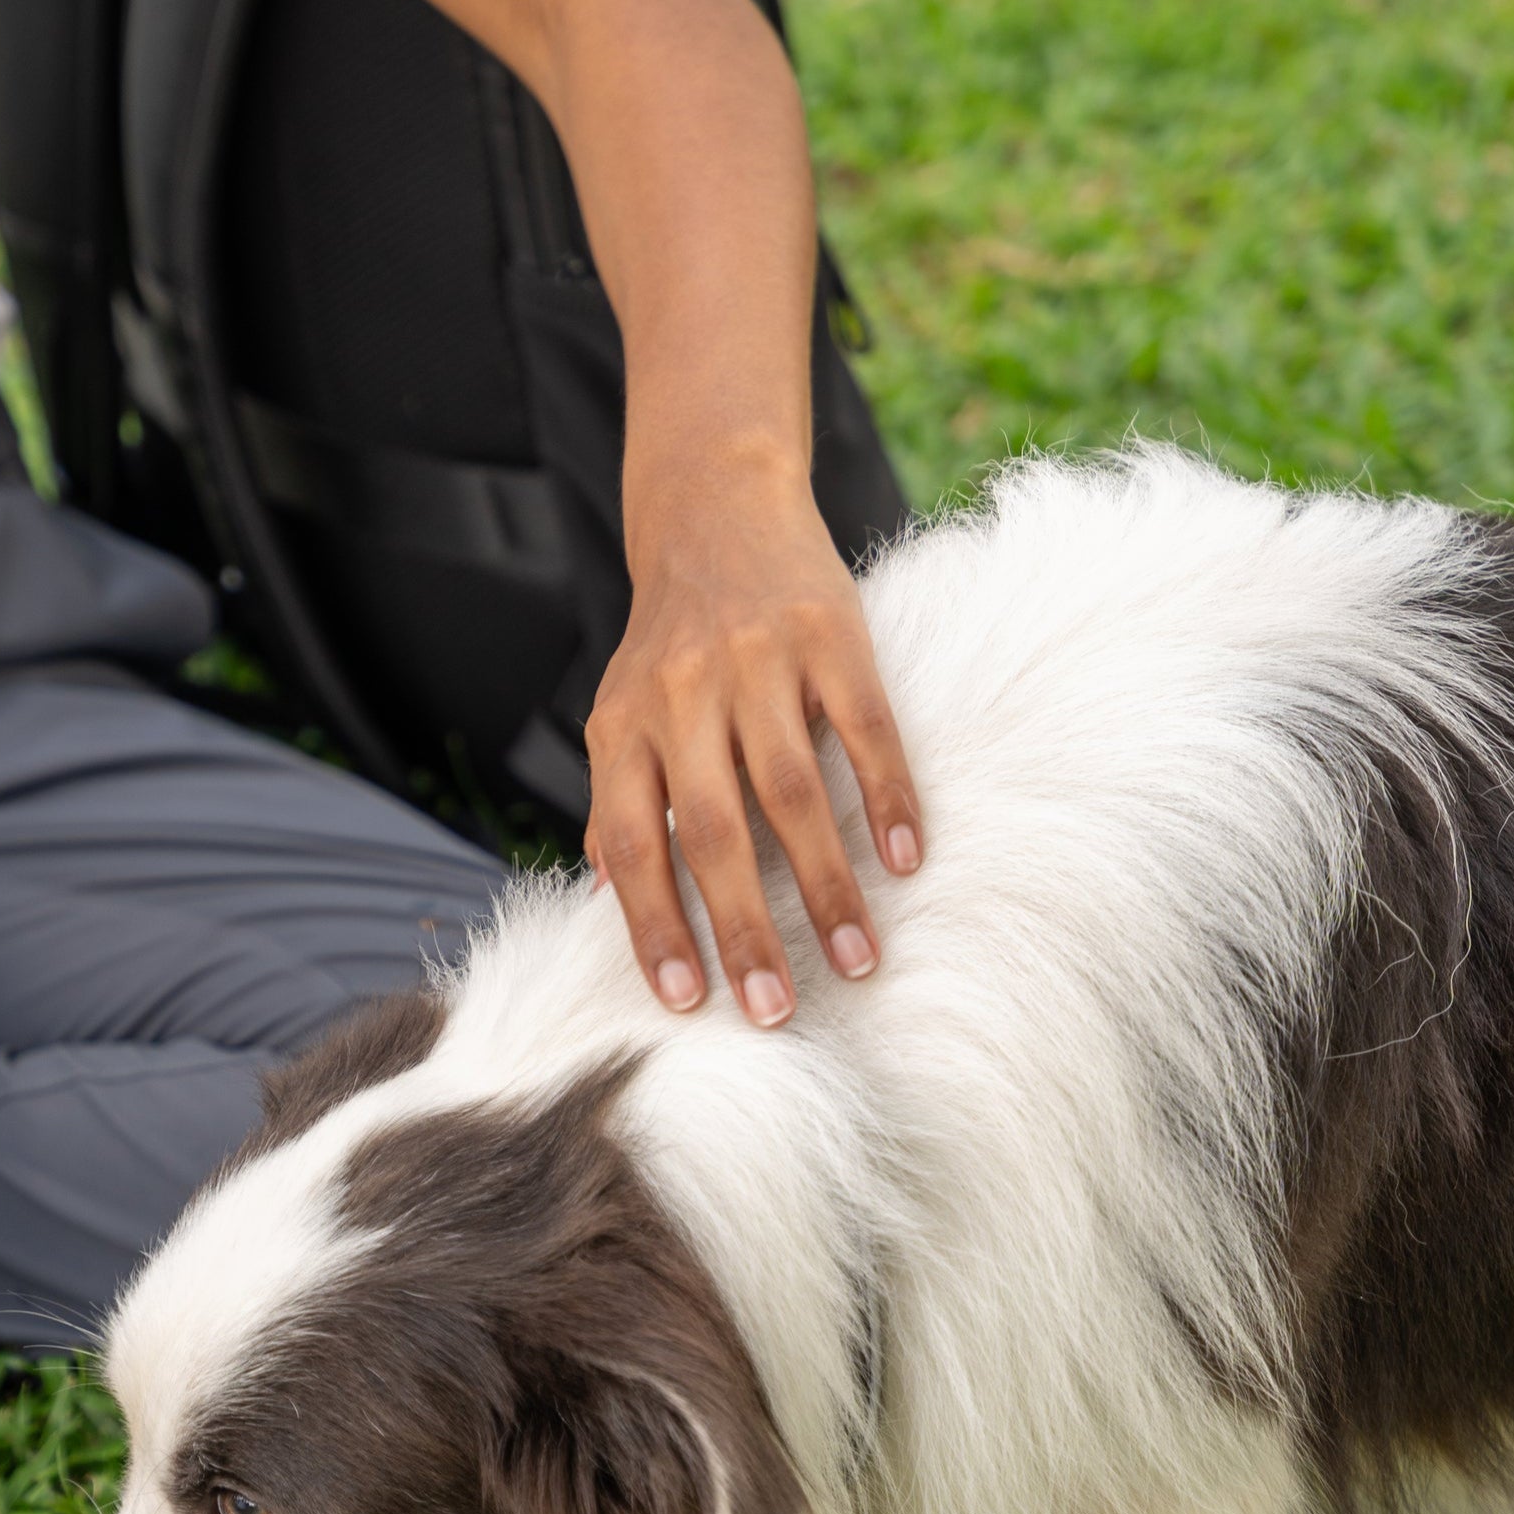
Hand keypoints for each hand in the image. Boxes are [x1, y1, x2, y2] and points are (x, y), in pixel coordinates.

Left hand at [587, 435, 919, 1025]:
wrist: (714, 504)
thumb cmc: (668, 642)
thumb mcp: (621, 715)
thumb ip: (618, 803)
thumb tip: (606, 901)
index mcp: (624, 729)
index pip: (635, 846)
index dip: (656, 926)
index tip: (686, 1002)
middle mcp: (683, 697)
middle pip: (715, 834)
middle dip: (745, 930)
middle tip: (775, 1009)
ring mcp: (756, 663)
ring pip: (793, 795)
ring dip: (826, 886)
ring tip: (856, 959)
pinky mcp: (828, 633)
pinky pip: (864, 729)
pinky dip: (887, 798)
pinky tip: (907, 862)